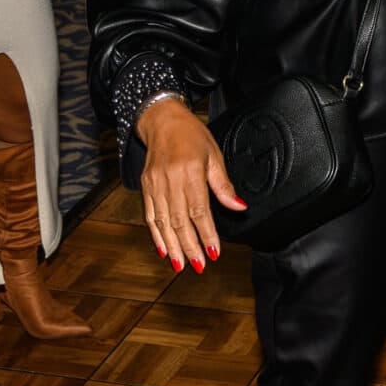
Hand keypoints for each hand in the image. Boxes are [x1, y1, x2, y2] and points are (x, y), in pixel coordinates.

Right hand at [136, 97, 244, 273]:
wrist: (161, 120)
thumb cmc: (191, 136)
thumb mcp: (214, 155)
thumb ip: (224, 186)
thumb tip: (239, 207)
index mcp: (189, 171)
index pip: (199, 210)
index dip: (206, 234)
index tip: (214, 252)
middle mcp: (169, 180)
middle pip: (179, 220)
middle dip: (190, 246)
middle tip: (199, 266)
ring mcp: (154, 184)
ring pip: (162, 222)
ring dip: (172, 246)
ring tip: (181, 265)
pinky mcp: (145, 187)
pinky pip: (150, 215)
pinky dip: (156, 235)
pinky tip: (164, 250)